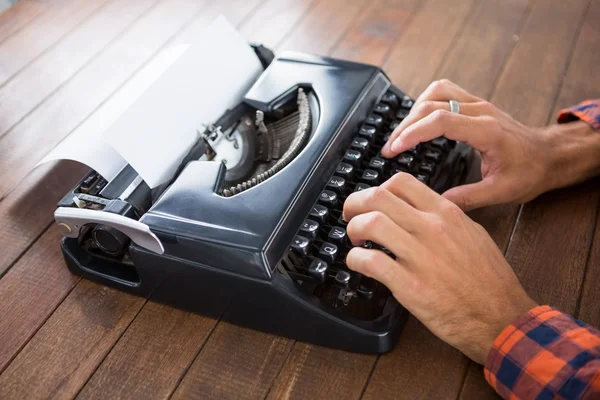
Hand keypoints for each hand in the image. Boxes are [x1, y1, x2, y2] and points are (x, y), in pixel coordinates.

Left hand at [343, 173, 536, 363]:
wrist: (501, 318)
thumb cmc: (490, 280)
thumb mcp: (473, 234)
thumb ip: (445, 218)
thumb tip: (418, 210)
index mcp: (447, 213)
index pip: (401, 182)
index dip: (377, 189)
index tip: (371, 202)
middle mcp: (432, 228)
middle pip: (377, 197)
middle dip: (354, 204)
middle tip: (350, 216)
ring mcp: (420, 256)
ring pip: (370, 224)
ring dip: (353, 229)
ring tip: (356, 240)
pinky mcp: (410, 285)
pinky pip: (370, 261)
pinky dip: (354, 259)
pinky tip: (357, 263)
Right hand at [381, 79, 599, 210]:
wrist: (551, 155)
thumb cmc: (530, 172)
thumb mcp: (502, 192)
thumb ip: (468, 198)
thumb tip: (436, 203)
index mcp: (487, 131)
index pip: (441, 120)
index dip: (413, 132)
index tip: (395, 149)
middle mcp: (481, 111)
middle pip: (432, 103)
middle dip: (405, 125)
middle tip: (390, 148)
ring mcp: (478, 104)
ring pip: (436, 91)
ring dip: (414, 110)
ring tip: (402, 134)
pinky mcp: (475, 104)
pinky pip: (444, 91)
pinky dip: (425, 103)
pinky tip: (418, 121)